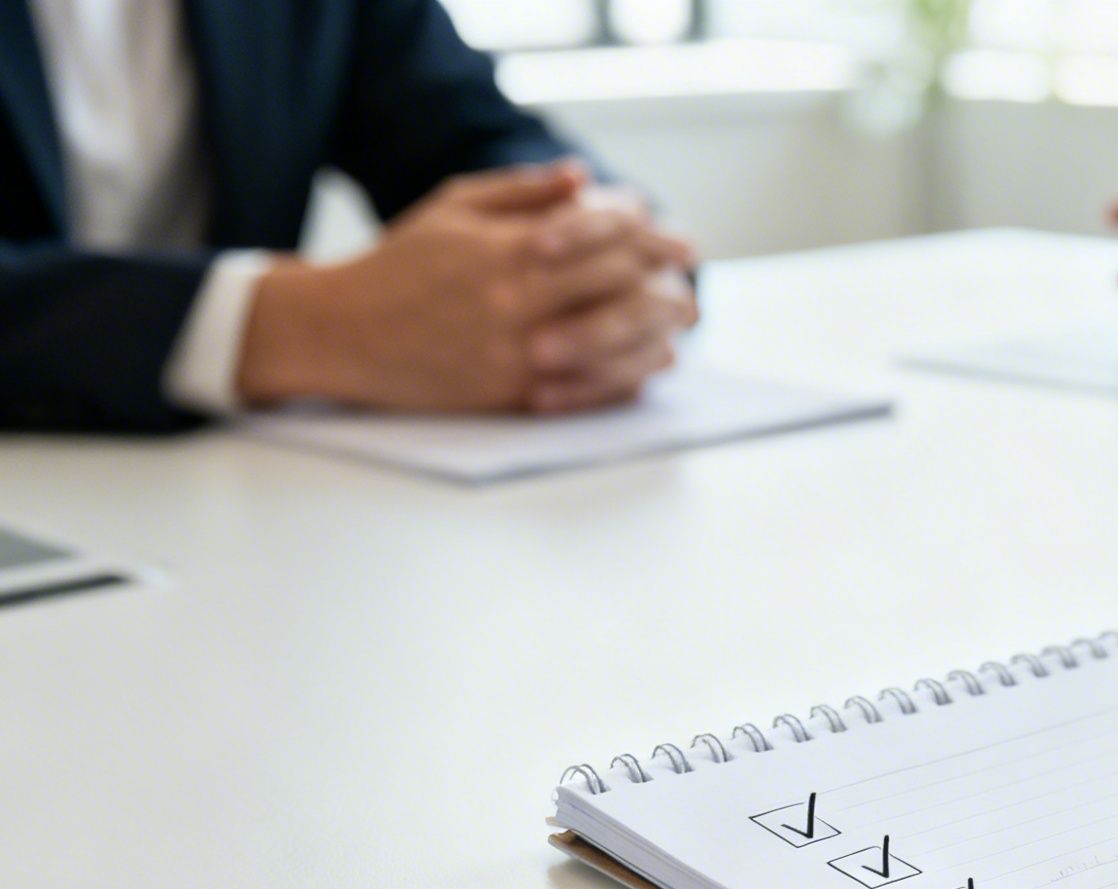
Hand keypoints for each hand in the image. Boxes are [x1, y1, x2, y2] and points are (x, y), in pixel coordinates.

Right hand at [239, 162, 698, 413]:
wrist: (341, 333)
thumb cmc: (399, 263)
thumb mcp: (454, 207)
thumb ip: (523, 192)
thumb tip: (583, 178)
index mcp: (507, 249)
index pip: (605, 238)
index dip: (652, 236)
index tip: (678, 239)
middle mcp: (516, 302)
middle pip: (620, 288)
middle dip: (665, 279)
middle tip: (690, 278)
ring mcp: (515, 354)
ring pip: (615, 343)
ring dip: (659, 331)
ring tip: (680, 321)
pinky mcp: (510, 396)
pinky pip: (588, 391)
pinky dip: (628, 377)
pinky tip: (648, 365)